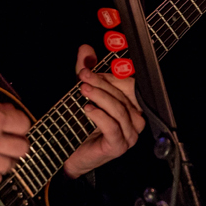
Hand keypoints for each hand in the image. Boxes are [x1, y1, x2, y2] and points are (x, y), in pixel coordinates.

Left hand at [63, 44, 144, 177]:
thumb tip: (85, 49)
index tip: (89, 69)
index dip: (110, 76)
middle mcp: (134, 120)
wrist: (71, 155)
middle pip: (123, 96)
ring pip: (119, 110)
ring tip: (83, 90)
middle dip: (102, 83)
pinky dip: (100, 116)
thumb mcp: (84, 93)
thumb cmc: (81, 126)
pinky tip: (87, 110)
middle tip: (83, 76)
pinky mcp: (118, 146)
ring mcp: (129, 135)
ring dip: (100, 97)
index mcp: (131, 106)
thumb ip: (87, 71)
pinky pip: (113, 127)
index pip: (129, 85)